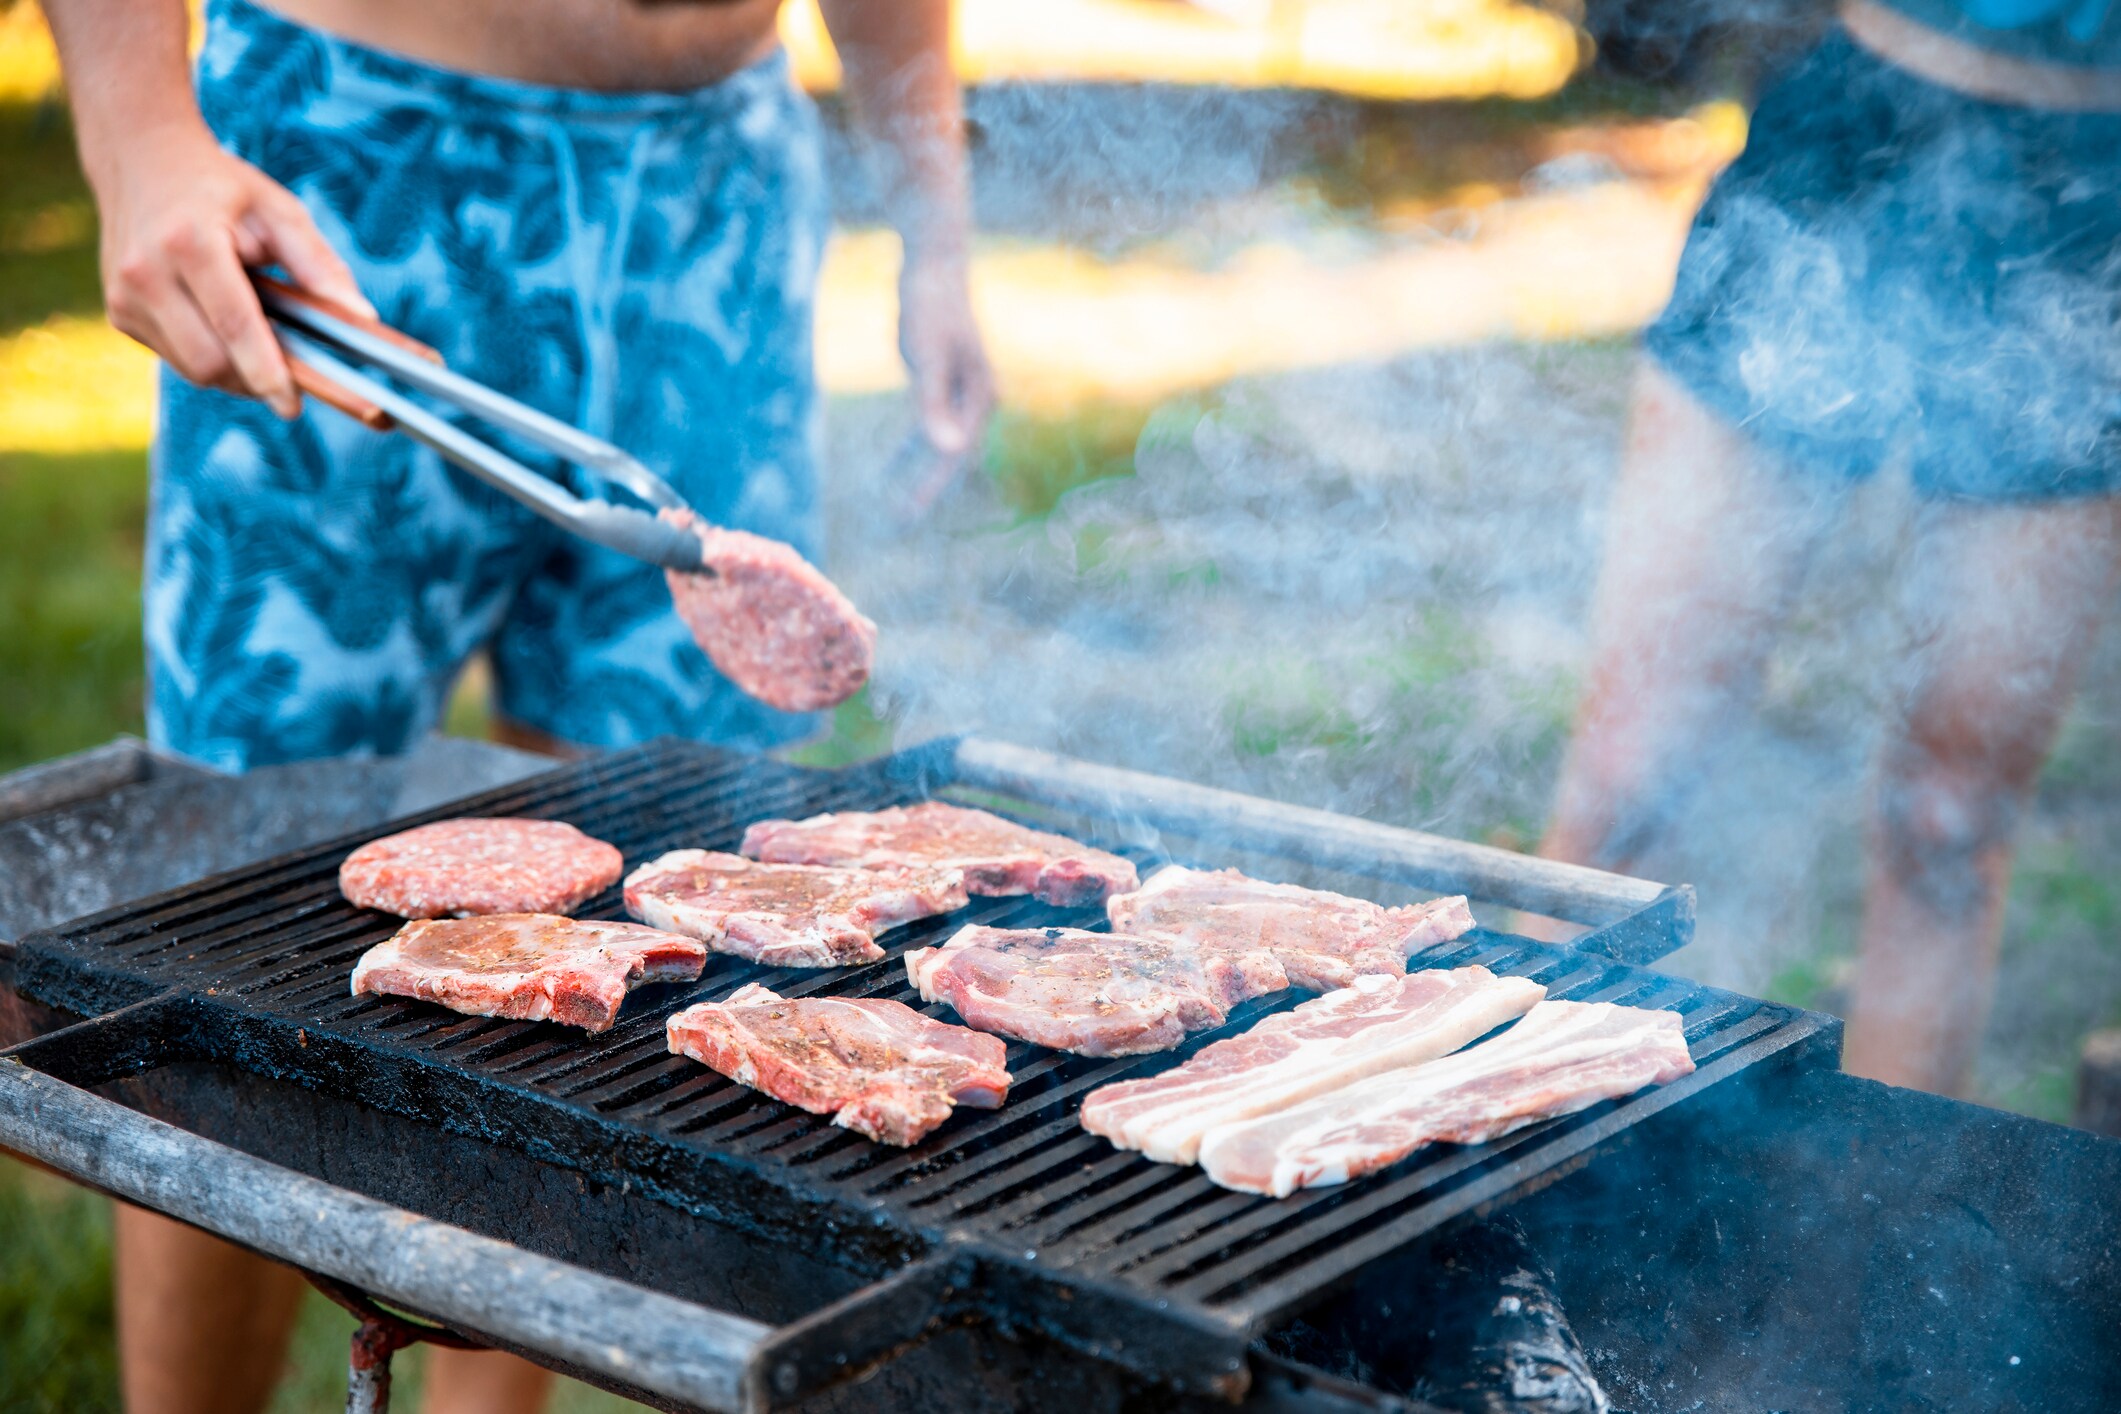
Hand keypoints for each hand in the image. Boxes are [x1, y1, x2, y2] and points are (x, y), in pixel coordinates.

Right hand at [98, 120, 372, 417]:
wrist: (141, 161)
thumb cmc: (223, 189)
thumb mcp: (279, 212)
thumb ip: (319, 266)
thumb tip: (362, 317)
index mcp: (189, 242)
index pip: (234, 326)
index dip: (268, 373)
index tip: (294, 406)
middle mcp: (146, 272)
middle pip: (212, 362)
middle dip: (257, 379)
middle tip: (296, 377)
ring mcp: (124, 296)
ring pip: (194, 370)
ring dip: (237, 373)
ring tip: (261, 343)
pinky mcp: (119, 314)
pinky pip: (177, 359)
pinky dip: (211, 358)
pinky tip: (224, 328)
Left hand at [897, 249, 994, 507]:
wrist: (933, 263)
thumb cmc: (930, 306)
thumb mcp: (925, 357)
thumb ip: (933, 405)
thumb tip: (946, 449)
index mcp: (979, 398)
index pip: (954, 456)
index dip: (928, 489)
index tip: (904, 517)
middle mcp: (976, 400)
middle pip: (951, 457)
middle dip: (925, 491)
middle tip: (898, 525)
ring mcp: (961, 391)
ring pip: (939, 444)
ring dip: (918, 473)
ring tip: (896, 504)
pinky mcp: (943, 382)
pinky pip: (928, 424)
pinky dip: (911, 446)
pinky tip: (893, 461)